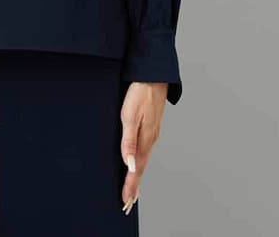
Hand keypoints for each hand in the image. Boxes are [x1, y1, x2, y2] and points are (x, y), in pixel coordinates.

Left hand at [118, 82, 167, 213]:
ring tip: (132, 190)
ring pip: (143, 160)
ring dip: (137, 177)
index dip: (131, 186)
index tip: (126, 201)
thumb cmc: (140, 93)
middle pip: (141, 168)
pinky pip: (144, 151)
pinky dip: (140, 163)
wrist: (153, 75)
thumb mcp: (130, 115)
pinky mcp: (150, 127)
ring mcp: (151, 133)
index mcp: (145, 139)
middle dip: (134, 187)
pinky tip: (137, 164)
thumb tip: (130, 164)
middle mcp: (150, 139)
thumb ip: (129, 140)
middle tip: (128, 203)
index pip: (137, 169)